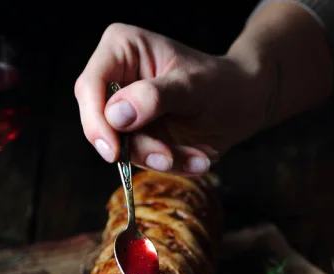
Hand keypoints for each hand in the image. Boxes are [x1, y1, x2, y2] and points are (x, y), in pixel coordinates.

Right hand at [74, 23, 267, 174]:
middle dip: (136, 147)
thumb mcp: (193, 85)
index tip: (114, 151)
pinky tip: (198, 157)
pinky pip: (140, 160)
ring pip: (121, 148)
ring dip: (160, 159)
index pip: (90, 86)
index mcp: (121, 49)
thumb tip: (116, 115)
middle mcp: (115, 78)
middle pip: (99, 122)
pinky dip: (170, 164)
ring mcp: (123, 111)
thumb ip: (154, 97)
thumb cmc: (221, 82)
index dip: (96, 121)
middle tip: (168, 158)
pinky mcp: (135, 136)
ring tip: (199, 156)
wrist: (243, 103)